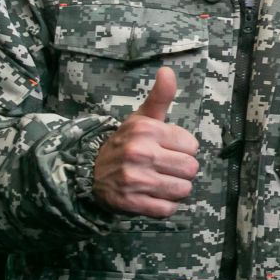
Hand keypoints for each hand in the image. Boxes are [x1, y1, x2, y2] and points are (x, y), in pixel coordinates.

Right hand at [92, 68, 199, 218]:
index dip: (182, 150)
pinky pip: (168, 209)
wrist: (87, 172)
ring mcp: (135, 179)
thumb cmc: (125, 143)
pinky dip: (164, 206)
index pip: (192, 145)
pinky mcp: (131, 203)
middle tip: (163, 168)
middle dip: (181, 171)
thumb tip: (168, 70)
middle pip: (191, 168)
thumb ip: (160, 96)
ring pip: (183, 190)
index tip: (166, 149)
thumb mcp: (141, 118)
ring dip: (175, 189)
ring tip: (158, 182)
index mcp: (146, 130)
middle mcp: (140, 153)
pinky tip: (152, 196)